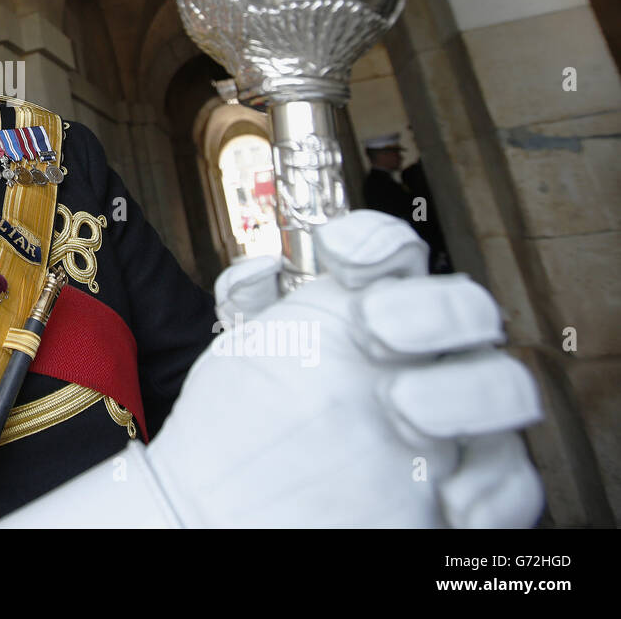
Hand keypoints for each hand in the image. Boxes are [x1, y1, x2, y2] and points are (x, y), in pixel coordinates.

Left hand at [147, 210, 543, 526]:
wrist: (238, 509)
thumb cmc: (250, 428)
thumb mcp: (243, 358)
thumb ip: (251, 306)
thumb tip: (259, 269)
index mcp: (365, 313)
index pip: (393, 254)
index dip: (377, 243)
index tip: (344, 258)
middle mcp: (418, 360)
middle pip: (466, 310)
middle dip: (433, 308)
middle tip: (375, 330)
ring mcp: (448, 423)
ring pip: (503, 387)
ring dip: (467, 392)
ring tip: (403, 409)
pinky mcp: (467, 487)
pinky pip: (514, 483)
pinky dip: (491, 489)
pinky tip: (449, 498)